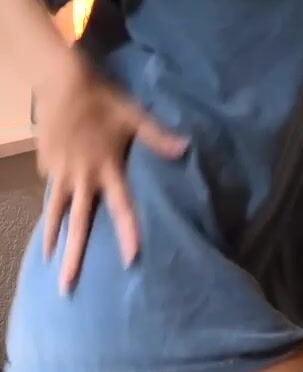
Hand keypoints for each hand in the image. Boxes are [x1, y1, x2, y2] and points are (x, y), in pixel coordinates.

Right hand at [34, 57, 188, 292]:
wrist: (62, 83)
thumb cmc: (103, 99)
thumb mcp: (134, 116)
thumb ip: (157, 137)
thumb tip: (186, 148)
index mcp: (107, 168)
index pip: (121, 207)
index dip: (128, 232)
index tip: (131, 260)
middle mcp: (83, 178)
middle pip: (78, 224)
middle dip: (73, 257)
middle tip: (68, 288)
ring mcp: (61, 174)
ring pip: (56, 214)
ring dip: (53, 240)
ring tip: (47, 264)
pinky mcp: (47, 166)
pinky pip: (50, 191)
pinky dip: (50, 208)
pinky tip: (50, 222)